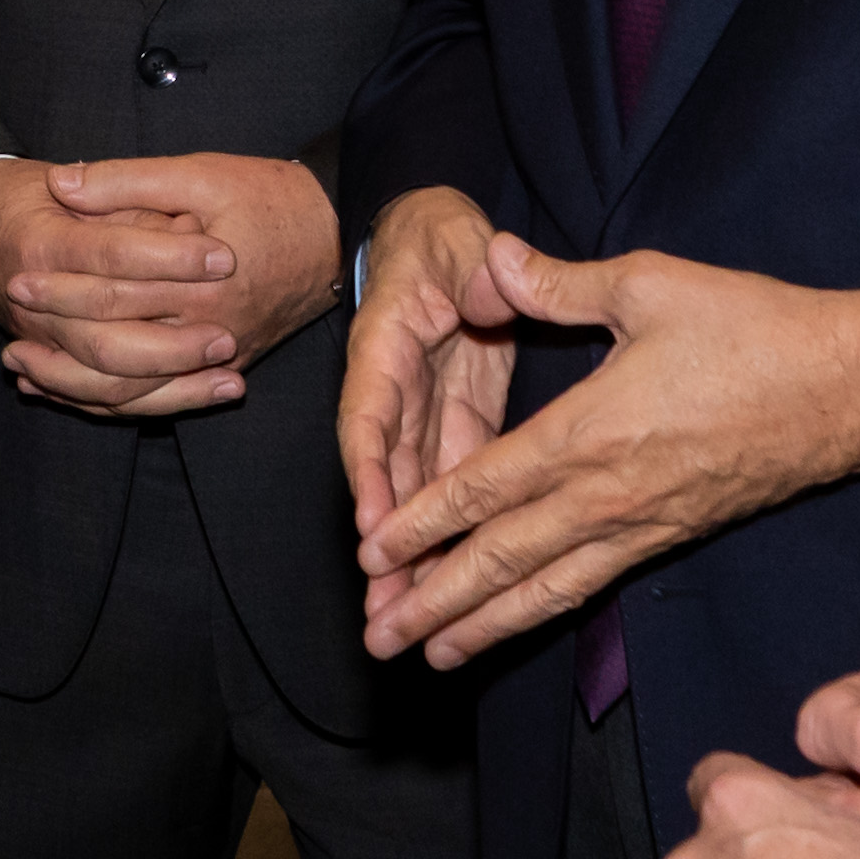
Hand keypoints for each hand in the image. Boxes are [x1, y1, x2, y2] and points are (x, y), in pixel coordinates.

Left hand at [0, 153, 339, 416]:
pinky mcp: (225, 366)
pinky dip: (113, 400)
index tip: (17, 279)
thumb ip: (128, 181)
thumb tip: (62, 184)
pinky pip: (161, 398)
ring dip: (76, 386)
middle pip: (117, 351)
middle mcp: (209, 331)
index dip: (61, 287)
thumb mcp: (200, 173)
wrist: (339, 231)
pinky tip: (73, 392)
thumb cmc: (269, 197)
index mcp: (199, 284)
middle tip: (11, 331)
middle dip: (58, 343)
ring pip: (135, 392)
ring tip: (26, 372)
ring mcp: (219, 356)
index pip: (114, 293)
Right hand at [337, 187, 524, 624]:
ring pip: (415, 497)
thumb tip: (489, 280)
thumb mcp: (458, 243)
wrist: (444, 235)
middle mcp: (396, 394)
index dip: (372, 474)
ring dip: (411, 559)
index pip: (369, 416)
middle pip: (385, 478)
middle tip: (385, 611)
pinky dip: (449, 538)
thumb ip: (476, 269)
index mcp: (386, 347)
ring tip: (404, 623)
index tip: (375, 528)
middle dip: (386, 547)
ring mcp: (424, 416)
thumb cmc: (444, 236)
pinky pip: (452, 490)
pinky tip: (452, 588)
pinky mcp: (460, 426)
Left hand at [359, 238, 859, 664]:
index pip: (483, 490)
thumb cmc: (754, 330)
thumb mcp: (650, 285)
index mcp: (590, 433)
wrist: (851, 389)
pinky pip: (592, 584)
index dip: (421, 524)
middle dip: (433, 602)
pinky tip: (517, 625)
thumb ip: (558, 282)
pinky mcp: (671, 535)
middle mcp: (608, 495)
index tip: (370, 555)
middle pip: (501, 560)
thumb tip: (490, 255)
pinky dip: (544, 611)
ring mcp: (642, 525)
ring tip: (431, 657)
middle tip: (379, 638)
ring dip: (482, 625)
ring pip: (546, 589)